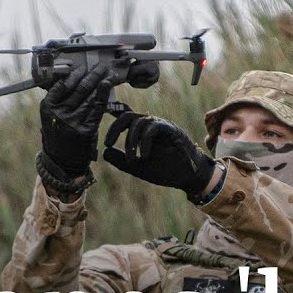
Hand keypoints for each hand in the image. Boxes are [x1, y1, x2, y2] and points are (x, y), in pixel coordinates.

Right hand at [39, 64, 111, 177]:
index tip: (83, 67)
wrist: (62, 163)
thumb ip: (58, 100)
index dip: (75, 74)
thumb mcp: (50, 117)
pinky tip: (108, 84)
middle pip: (78, 88)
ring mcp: (72, 122)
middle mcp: (58, 114)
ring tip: (107, 72)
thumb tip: (71, 78)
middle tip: (99, 65)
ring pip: (89, 96)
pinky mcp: (86, 130)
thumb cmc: (58, 136)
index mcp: (47, 108)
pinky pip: (97, 108)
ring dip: (99, 81)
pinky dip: (103, 94)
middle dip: (90, 74)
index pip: (62, 85)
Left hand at [102, 112, 216, 196]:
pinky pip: (153, 128)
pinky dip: (145, 141)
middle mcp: (152, 125)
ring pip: (140, 120)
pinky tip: (144, 156)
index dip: (113, 124)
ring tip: (132, 158)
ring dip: (132, 140)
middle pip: (129, 115)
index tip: (104, 139)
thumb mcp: (139, 167)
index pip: (125, 120)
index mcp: (143, 132)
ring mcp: (162, 126)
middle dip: (116, 128)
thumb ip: (122, 160)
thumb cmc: (166, 170)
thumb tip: (104, 152)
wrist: (188, 177)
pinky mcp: (171, 129)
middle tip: (109, 143)